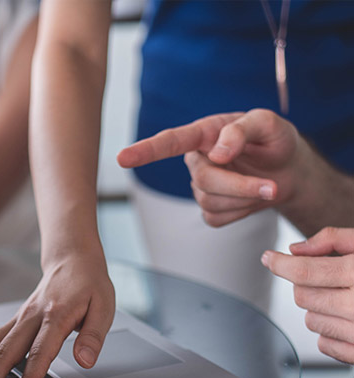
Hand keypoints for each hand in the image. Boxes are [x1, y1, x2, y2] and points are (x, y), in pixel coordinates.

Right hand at [0, 252, 115, 377]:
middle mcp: (34, 316)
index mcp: (57, 315)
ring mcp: (22, 316)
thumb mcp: (104, 307)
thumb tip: (85, 361)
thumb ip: (93, 336)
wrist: (73, 258)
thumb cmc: (90, 284)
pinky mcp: (18, 318)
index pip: (40, 351)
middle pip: (7, 349)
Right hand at [118, 109, 306, 226]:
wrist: (289, 171)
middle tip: (272, 186)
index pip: (170, 142)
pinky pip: (217, 218)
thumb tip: (216, 153)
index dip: (145, 151)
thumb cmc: (275, 141)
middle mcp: (197, 160)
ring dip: (245, 198)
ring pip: (210, 202)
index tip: (122, 158)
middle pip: (203, 180)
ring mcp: (201, 187)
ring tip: (267, 186)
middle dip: (239, 186)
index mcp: (204, 134)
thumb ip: (242, 130)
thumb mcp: (269, 124)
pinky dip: (241, 212)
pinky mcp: (210, 209)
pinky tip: (250, 199)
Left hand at [261, 227, 353, 363]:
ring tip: (344, 295)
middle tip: (326, 275)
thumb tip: (295, 250)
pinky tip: (348, 318)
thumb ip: (333, 239)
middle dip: (306, 283)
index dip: (280, 264)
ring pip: (311, 320)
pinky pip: (325, 345)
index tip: (268, 258)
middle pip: (303, 296)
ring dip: (318, 306)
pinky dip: (329, 331)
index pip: (305, 272)